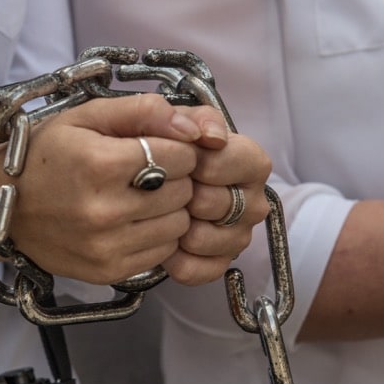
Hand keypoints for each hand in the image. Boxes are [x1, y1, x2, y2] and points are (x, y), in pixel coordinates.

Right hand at [4, 94, 213, 284]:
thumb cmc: (46, 153)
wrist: (0, 204)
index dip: (178, 147)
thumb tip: (197, 128)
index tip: (158, 146)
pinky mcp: (109, 271)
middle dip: (176, 177)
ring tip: (141, 196)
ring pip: (180, 225)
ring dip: (170, 208)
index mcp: (100, 163)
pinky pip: (163, 253)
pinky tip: (133, 220)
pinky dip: (157, 235)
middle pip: (185, 191)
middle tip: (148, 172)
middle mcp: (104, 210)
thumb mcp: (87, 115)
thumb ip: (144, 110)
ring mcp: (107, 246)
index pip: (182, 155)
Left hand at [164, 125, 271, 285]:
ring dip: (174, 226)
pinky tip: (163, 238)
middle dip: (183, 194)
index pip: (238, 162)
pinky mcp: (218, 263)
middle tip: (165, 186)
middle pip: (216, 202)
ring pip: (203, 238)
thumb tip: (210, 135)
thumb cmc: (154, 147)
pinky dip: (171, 257)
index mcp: (249, 161)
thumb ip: (189, 115)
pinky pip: (193, 269)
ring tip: (162, 211)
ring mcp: (238, 235)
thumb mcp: (163, 118)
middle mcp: (252, 200)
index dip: (200, 161)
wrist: (131, 183)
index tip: (179, 158)